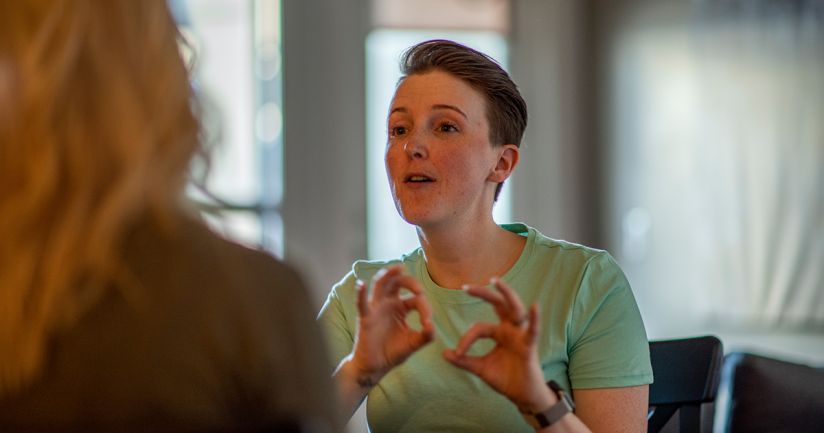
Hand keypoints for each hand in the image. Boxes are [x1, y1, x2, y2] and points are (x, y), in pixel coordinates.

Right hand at [348, 265, 433, 387]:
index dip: (424, 308)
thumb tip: (431, 325)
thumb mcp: (414, 343)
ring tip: (397, 268)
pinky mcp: (366, 318)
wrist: (376, 367)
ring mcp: (376, 308)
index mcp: (401, 308)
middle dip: (410, 281)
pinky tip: (362, 284)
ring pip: (380, 285)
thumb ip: (426, 335)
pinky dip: (360, 293)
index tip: (427, 323)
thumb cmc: (393, 352)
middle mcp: (388, 304)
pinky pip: (361, 303)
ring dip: (388, 275)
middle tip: (419, 290)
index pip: (415, 299)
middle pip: (398, 282)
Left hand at [443, 278, 555, 412]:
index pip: (479, 327)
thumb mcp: (481, 368)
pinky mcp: (529, 346)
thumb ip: (464, 360)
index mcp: (499, 332)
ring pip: (515, 309)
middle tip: (465, 287)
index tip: (457, 353)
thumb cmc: (505, 379)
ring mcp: (520, 335)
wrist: (522, 396)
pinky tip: (534, 307)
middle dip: (483, 293)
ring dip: (506, 294)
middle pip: (498, 304)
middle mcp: (510, 329)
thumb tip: (444, 353)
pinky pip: (533, 330)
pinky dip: (535, 319)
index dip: (466, 339)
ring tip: (495, 281)